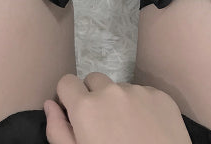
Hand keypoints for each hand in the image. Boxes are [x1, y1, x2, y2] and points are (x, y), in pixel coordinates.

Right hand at [44, 72, 191, 143]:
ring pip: (119, 87)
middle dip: (93, 96)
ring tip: (129, 129)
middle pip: (94, 80)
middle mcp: (111, 91)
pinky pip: (143, 92)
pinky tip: (147, 128)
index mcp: (86, 107)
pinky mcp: (161, 95)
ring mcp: (138, 91)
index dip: (68, 96)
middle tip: (103, 123)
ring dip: (118, 101)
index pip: (67, 81)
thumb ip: (58, 130)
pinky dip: (141, 105)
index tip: (74, 112)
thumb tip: (50, 104)